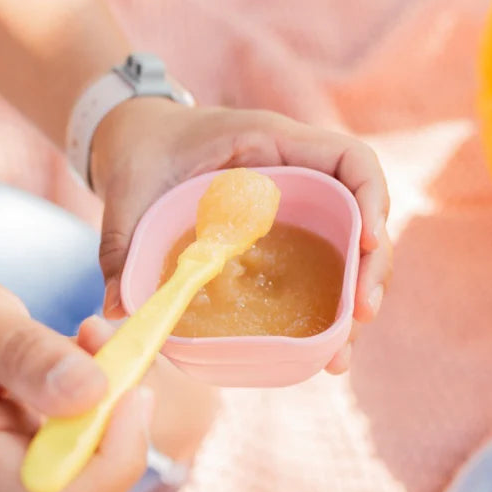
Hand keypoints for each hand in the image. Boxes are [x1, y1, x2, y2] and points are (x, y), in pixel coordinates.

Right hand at [0, 276, 152, 491]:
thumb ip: (25, 351)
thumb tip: (95, 392)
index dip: (114, 458)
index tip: (133, 389)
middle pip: (81, 489)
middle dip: (117, 418)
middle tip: (111, 343)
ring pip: (84, 469)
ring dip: (106, 407)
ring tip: (81, 341)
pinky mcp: (10, 478)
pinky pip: (71, 454)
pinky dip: (90, 409)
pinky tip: (67, 367)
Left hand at [91, 98, 391, 373]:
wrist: (134, 138)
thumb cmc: (139, 150)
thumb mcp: (129, 191)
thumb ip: (122, 243)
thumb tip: (119, 310)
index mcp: (271, 143)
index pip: (351, 160)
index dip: (372, 199)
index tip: (369, 244)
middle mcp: (295, 174)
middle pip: (360, 214)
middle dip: (371, 267)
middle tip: (361, 318)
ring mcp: (293, 205)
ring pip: (346, 247)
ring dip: (354, 297)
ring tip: (341, 352)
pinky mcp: (281, 233)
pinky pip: (318, 264)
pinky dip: (325, 304)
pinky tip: (319, 346)